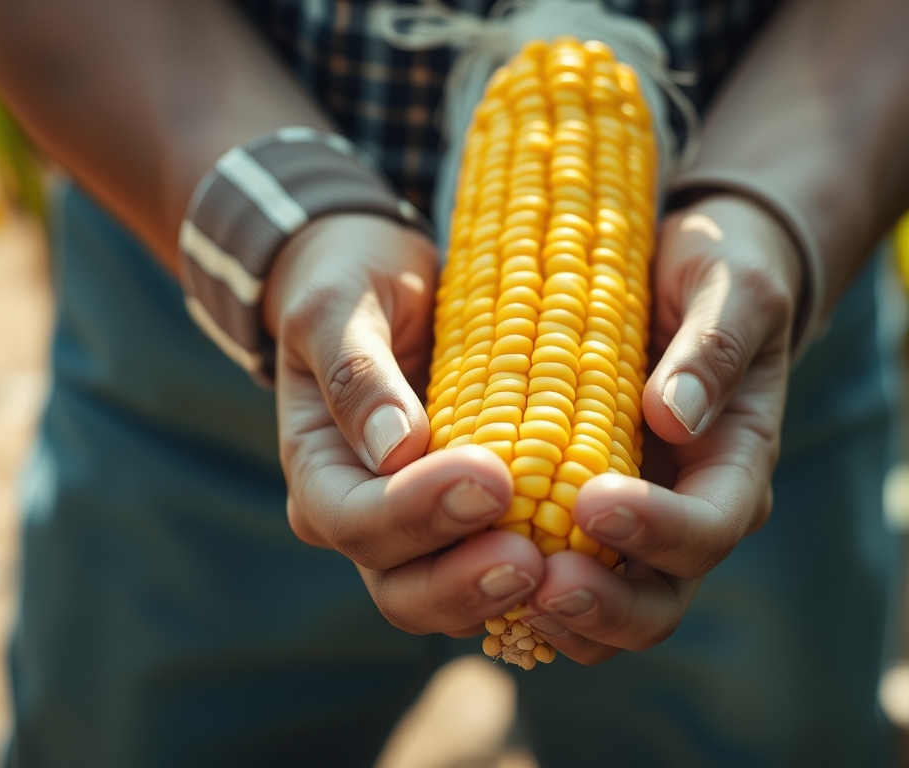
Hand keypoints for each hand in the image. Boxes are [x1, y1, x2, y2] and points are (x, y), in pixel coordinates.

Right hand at [264, 214, 542, 636]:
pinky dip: (538, 579)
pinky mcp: (470, 529)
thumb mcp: (338, 304)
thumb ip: (357, 372)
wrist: (382, 281)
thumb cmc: (350, 283)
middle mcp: (361, 522)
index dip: (418, 513)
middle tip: (531, 558)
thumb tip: (393, 448)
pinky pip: (499, 573)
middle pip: (401, 588)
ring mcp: (417, 535)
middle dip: (464, 581)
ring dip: (505, 594)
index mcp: (319, 473)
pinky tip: (590, 563)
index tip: (492, 480)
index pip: (355, 519)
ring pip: (452, 600)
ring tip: (564, 572)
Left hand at [522, 195, 803, 662]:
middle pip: (660, 602)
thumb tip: (674, 416)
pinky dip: (519, 588)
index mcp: (736, 466)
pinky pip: (558, 576)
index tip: (593, 502)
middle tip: (543, 586)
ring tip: (496, 592)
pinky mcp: (584, 518)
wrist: (686, 276)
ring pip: (606, 610)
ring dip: (556, 617)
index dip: (658, 530)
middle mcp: (690, 514)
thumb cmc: (719, 272)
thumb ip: (713, 346)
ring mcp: (637, 526)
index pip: (710, 528)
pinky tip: (466, 564)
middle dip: (604, 607)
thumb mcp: (731, 286)